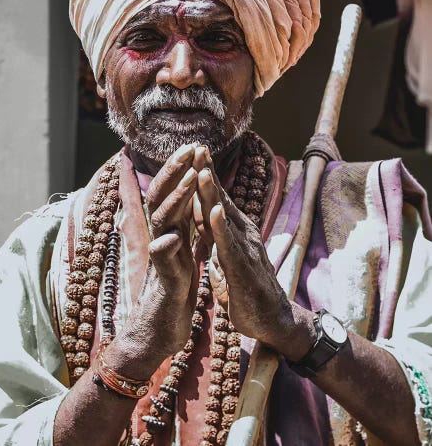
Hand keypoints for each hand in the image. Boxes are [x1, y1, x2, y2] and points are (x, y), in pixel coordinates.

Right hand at [105, 144, 198, 377]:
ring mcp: (161, 258)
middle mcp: (162, 238)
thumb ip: (182, 225)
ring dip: (176, 199)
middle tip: (188, 148)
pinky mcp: (165, 281)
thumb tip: (185, 200)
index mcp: (172, 230)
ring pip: (163, 222)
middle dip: (175, 171)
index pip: (174, 193)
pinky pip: (163, 262)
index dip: (182, 169)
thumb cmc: (173, 288)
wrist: (160, 329)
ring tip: (189, 179)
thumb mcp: (181, 250)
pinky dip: (167, 248)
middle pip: (163, 197)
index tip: (195, 145)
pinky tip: (174, 237)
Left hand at [197, 155, 313, 358]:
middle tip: (197, 147)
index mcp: (235, 231)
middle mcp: (242, 233)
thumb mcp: (226, 258)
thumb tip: (205, 219)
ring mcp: (244, 249)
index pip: (216, 198)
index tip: (193, 152)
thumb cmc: (248, 290)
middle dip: (208, 173)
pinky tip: (213, 212)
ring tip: (203, 170)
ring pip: (225, 217)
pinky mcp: (243, 269)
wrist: (274, 321)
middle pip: (221, 199)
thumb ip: (216, 237)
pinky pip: (229, 245)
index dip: (204, 176)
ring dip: (213, 194)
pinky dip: (221, 228)